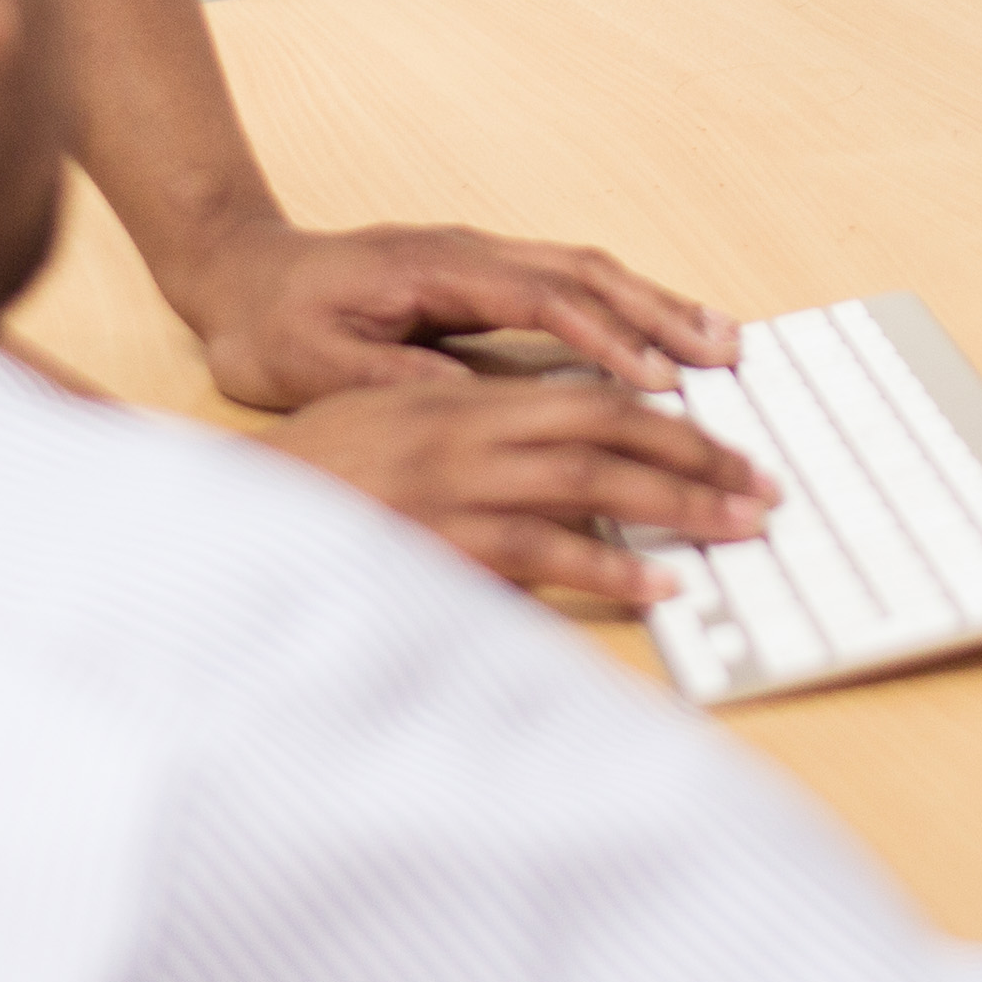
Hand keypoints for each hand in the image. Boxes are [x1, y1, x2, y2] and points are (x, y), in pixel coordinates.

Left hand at [173, 216, 734, 408]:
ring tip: (720, 342)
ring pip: (589, 270)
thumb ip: (404, 381)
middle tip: (726, 357)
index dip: (607, 340)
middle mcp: (471, 251)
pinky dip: (624, 304)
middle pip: (589, 272)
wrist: (237, 269)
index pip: (544, 300)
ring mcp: (481, 255)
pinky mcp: (482, 272)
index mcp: (437, 271)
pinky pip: (570, 281)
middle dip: (662, 314)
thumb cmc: (272, 324)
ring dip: (656, 305)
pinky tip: (658, 334)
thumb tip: (486, 407)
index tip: (659, 383)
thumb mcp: (323, 367)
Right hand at [256, 372, 776, 605]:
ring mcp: (451, 488)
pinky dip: (606, 568)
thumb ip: (463, 433)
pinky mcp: (437, 545)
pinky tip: (657, 585)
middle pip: (606, 426)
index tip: (721, 444)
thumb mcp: (384, 427)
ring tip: (737, 527)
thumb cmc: (303, 483)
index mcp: (457, 404)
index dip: (662, 417)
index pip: (585, 396)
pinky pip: (540, 554)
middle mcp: (463, 435)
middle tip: (760, 487)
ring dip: (674, 503)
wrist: (221, 517)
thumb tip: (546, 450)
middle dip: (695, 457)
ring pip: (586, 480)